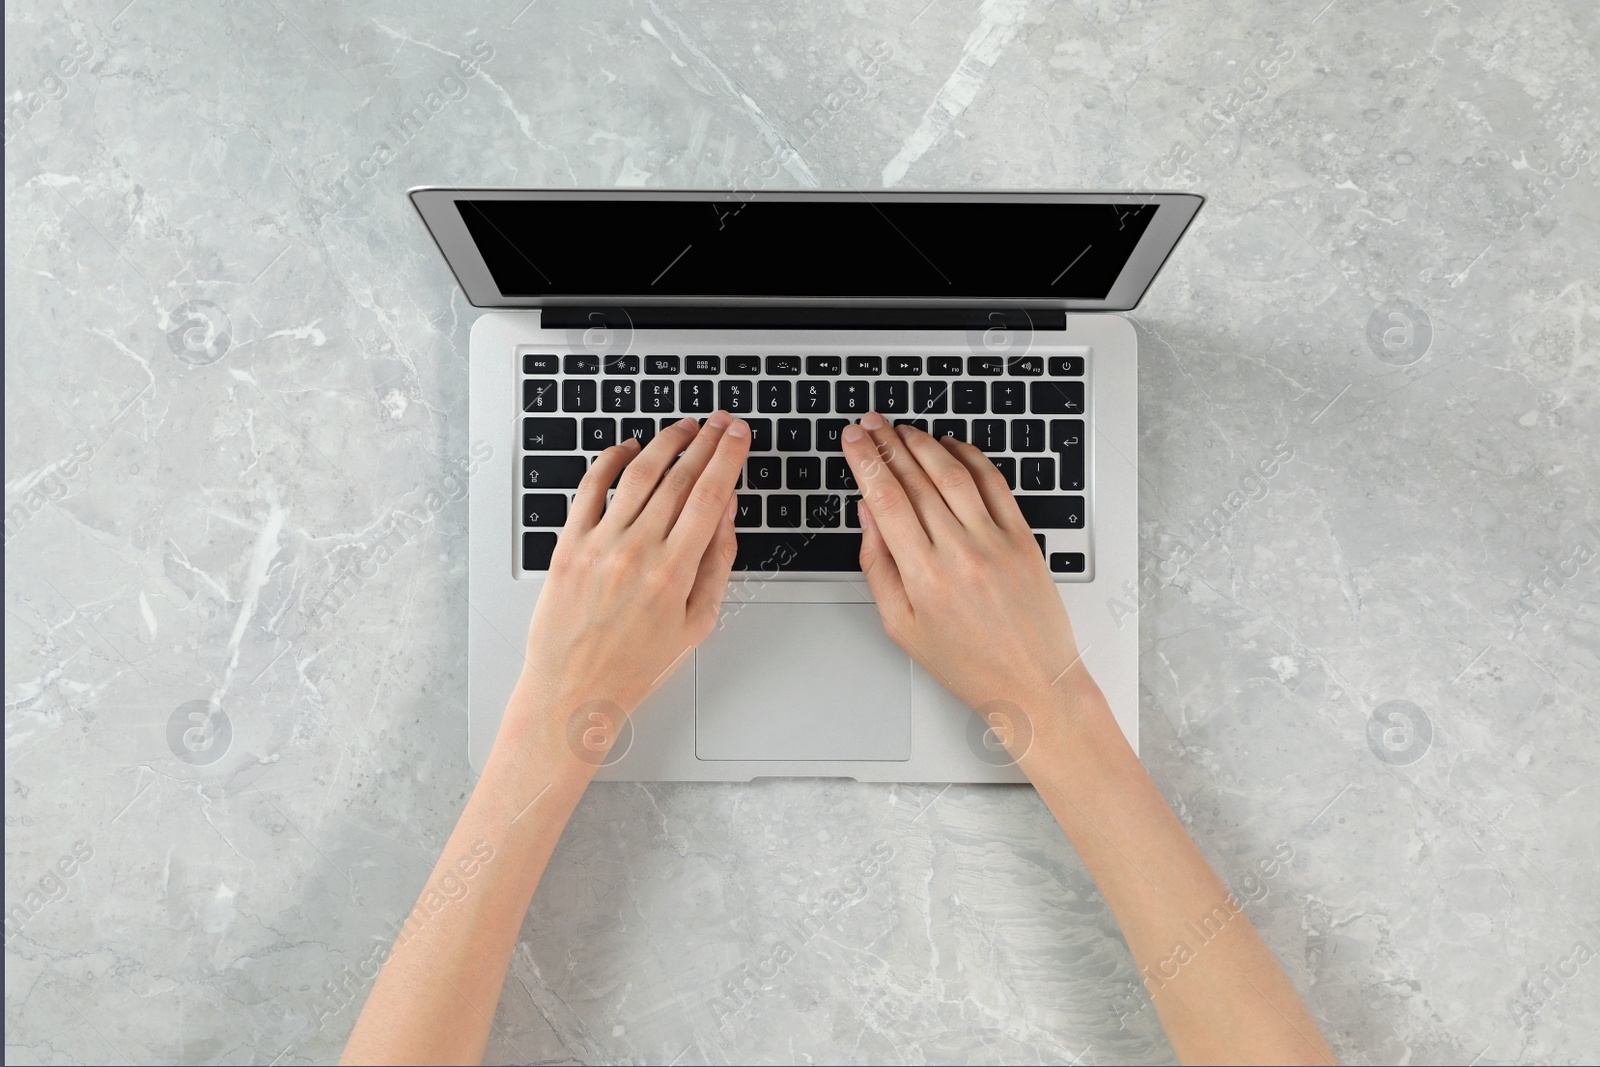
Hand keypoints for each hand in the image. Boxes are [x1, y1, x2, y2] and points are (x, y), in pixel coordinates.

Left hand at [510, 412, 750, 747]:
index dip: (729, 457)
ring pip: (639, 474)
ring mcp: (599, 545)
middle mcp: (637, 552)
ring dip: (666, 442)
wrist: (573, 692)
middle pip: (679, 477)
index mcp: (674, 572)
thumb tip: (727, 512)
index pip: (710, 495)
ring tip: (685, 427)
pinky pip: (590, 488)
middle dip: (706, 441)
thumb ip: (717, 563)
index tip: (739, 434)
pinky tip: (628, 448)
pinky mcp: (568, 545)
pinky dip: (611, 460)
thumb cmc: (635, 667)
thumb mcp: (697, 623)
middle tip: (721, 422)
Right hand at [842, 411, 1098, 742]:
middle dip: (887, 444)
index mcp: (923, 576)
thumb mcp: (901, 625)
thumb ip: (878, 565)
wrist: (1032, 682)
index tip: (852, 438)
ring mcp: (995, 541)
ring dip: (924, 444)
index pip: (886, 499)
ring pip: (953, 474)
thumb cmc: (966, 662)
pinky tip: (951, 448)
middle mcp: (959, 552)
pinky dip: (970, 458)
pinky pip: (994, 484)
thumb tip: (868, 513)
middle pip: (916, 479)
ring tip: (903, 430)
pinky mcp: (1023, 538)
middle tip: (870, 424)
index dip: (864, 461)